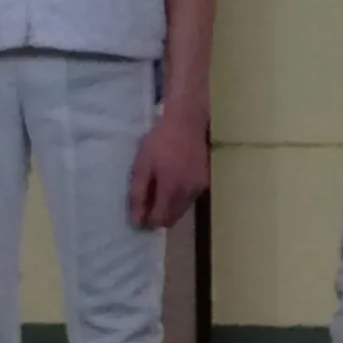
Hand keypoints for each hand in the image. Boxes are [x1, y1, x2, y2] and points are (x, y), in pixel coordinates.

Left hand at [131, 110, 210, 229]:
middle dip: (158, 215)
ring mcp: (199, 189)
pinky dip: (179, 197)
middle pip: (172, 219)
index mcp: (171, 190)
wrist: (187, 122)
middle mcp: (188, 194)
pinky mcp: (205, 182)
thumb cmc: (160, 141)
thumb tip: (137, 220)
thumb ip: (138, 194)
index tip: (139, 212)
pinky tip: (173, 180)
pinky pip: (189, 199)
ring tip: (159, 187)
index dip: (148, 220)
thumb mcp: (141, 166)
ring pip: (181, 210)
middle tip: (147, 200)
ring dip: (169, 207)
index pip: (160, 221)